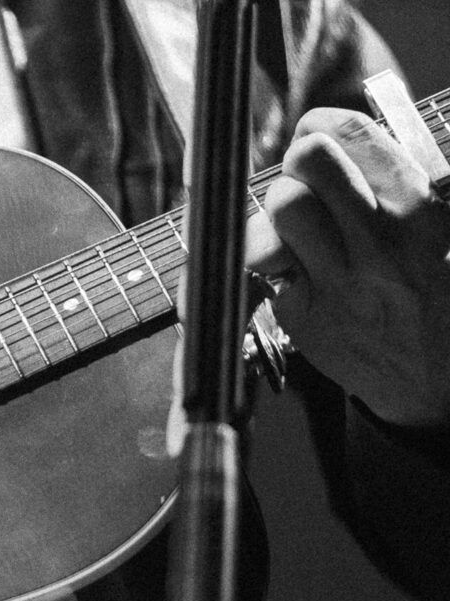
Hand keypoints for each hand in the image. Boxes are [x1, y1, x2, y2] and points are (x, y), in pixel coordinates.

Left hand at [247, 107, 449, 428]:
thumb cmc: (436, 287)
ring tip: (301, 228)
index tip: (318, 137)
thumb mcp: (441, 226)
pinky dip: (271, 258)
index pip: (349, 135)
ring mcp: (337, 282)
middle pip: (306, 162)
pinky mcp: (302, 315)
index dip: (321, 127)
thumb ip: (396, 180)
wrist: (438, 379)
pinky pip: (262, 262)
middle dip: (298, 163)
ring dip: (280, 211)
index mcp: (420, 209)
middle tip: (307, 182)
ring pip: (278, 209)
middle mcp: (377, 243)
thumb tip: (338, 136)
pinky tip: (296, 268)